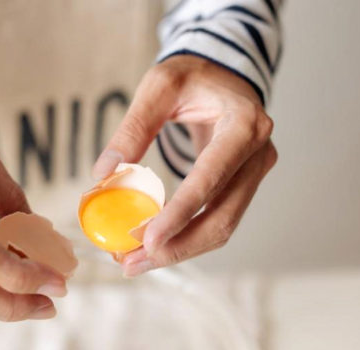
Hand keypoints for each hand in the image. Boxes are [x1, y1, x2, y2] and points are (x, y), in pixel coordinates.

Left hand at [93, 55, 276, 275]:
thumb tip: (102, 174)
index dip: (179, 214)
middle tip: (132, 263)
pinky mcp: (243, 187)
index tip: (145, 240)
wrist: (224, 77)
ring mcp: (254, 174)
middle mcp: (257, 155)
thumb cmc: (194, 76)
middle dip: (176, 246)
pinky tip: (156, 246)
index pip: (211, 179)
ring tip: (136, 262)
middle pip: (222, 218)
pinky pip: (217, 221)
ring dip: (179, 250)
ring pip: (222, 228)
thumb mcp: (159, 86)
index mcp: (243, 125)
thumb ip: (133, 128)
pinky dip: (186, 238)